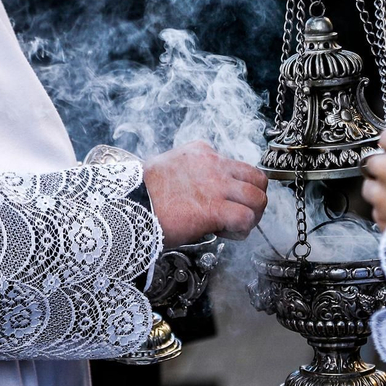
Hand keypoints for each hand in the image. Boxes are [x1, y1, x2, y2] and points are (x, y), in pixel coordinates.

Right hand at [143, 141, 268, 246]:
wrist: (126, 203)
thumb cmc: (139, 193)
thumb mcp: (165, 169)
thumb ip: (187, 174)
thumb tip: (193, 193)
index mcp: (201, 152)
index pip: (235, 166)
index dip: (233, 188)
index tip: (219, 202)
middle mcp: (214, 165)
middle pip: (256, 178)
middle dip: (253, 198)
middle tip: (240, 214)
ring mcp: (217, 185)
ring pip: (258, 197)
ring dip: (253, 215)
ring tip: (236, 226)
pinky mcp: (214, 207)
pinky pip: (246, 218)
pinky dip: (242, 230)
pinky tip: (225, 233)